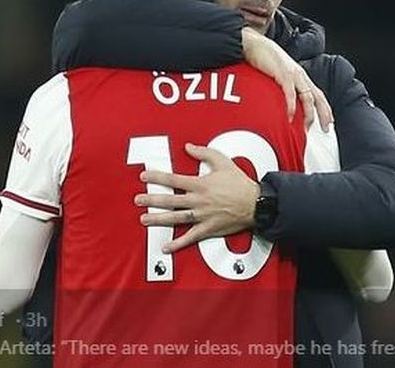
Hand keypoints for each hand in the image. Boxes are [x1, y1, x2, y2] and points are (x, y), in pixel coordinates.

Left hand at [135, 143, 259, 253]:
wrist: (256, 203)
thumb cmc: (240, 183)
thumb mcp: (223, 161)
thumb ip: (204, 153)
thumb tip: (188, 147)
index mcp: (200, 184)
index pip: (173, 180)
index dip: (157, 178)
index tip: (144, 176)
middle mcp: (198, 201)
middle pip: (170, 200)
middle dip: (152, 200)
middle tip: (138, 200)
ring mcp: (202, 216)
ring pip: (176, 218)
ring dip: (159, 219)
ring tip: (144, 219)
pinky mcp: (208, 229)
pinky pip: (190, 237)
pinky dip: (178, 244)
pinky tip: (166, 247)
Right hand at [241, 27, 332, 130]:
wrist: (255, 45)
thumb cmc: (264, 59)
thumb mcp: (278, 74)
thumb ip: (283, 86)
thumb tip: (282, 101)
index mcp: (300, 76)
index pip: (318, 94)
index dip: (325, 108)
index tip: (328, 121)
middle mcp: (300, 76)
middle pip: (318, 97)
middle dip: (324, 114)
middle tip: (325, 128)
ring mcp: (293, 75)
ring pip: (308, 97)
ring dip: (308, 114)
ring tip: (306, 127)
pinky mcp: (283, 75)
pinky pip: (291, 94)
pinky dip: (291, 107)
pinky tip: (290, 117)